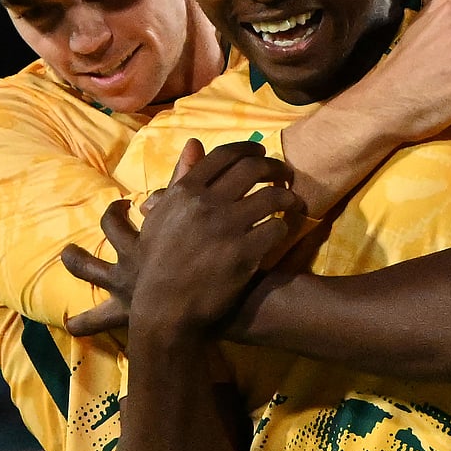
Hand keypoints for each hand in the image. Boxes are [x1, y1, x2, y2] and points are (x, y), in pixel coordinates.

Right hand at [65, 141, 302, 335]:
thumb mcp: (160, 216)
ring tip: (292, 203)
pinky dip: (284, 229)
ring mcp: (226, 228)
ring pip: (272, 197)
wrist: (164, 308)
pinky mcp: (244, 254)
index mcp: (185, 192)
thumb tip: (195, 142)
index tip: (261, 153)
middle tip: (284, 175)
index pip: (225, 155)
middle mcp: (206, 204)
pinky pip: (276, 230)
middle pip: (253, 168)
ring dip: (287, 198)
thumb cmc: (158, 263)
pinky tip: (282, 233)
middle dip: (275, 167)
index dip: (249, 149)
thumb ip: (180, 178)